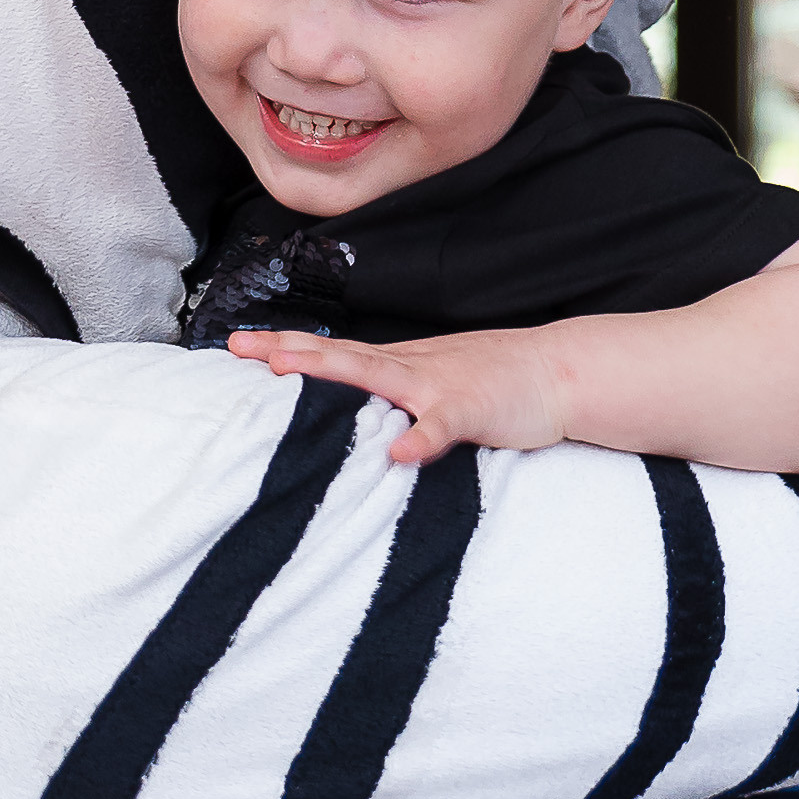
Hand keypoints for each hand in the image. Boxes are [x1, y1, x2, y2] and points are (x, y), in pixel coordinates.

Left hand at [226, 322, 569, 463]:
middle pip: (338, 354)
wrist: (560, 370)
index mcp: (399, 363)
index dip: (286, 347)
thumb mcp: (437, 382)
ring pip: (376, 376)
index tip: (237, 345)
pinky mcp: (472, 409)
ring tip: (285, 372)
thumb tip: (351, 409)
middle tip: (238, 348)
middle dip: (286, 351)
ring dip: (330, 372)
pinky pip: (443, 425)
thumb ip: (395, 395)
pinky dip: (422, 438)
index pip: (333, 352)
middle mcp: (410, 366)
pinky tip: (401, 454)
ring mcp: (439, 384)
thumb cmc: (498, 380)